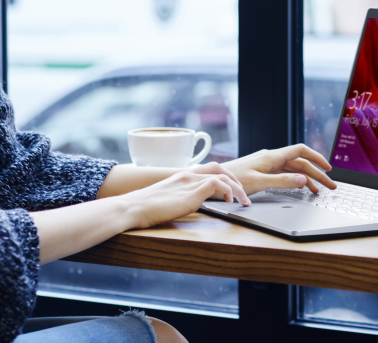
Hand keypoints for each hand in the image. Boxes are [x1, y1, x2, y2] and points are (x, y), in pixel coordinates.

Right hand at [120, 169, 250, 229]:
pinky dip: (228, 190)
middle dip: (235, 180)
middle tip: (242, 193)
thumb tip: (184, 205)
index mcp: (181, 176)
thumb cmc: (144, 207)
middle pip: (219, 169)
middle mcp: (188, 175)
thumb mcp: (165, 199)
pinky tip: (229, 201)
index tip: (231, 189)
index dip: (224, 177)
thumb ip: (178, 198)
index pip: (209, 170)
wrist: (133, 207)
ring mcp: (190, 183)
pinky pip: (217, 184)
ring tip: (243, 200)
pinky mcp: (192, 193)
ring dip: (237, 188)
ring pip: (222, 176)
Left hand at [222, 144, 335, 195]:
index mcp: (271, 156)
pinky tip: (300, 187)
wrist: (214, 180)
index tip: (328, 169)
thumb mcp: (259, 183)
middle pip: (299, 162)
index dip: (316, 158)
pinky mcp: (262, 172)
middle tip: (330, 186)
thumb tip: (302, 179)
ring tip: (318, 191)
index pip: (300, 151)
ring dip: (307, 178)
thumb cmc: (233, 181)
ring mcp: (266, 165)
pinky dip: (295, 180)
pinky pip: (284, 174)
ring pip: (292, 169)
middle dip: (316, 173)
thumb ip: (282, 181)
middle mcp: (270, 158)